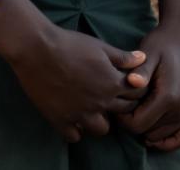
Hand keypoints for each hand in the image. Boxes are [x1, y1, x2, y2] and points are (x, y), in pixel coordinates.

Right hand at [0, 0, 149, 142]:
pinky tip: (72, 118)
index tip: (124, 84)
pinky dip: (75, 130)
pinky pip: (74, 136)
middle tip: (108, 95)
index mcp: (112, 83)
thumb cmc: (69, 43)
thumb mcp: (99, 46)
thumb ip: (122, 57)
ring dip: (99, 120)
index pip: (136, 94)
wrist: (36, 48)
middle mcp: (100, 103)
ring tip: (91, 109)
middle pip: (122, 112)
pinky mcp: (61, 120)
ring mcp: (80, 114)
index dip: (133, 89)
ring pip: (101, 129)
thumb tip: (142, 59)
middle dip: (119, 104)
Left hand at [116, 0, 179, 150]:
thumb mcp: (148, 52)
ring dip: (146, 129)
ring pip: (160, 137)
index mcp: (168, 96)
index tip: (116, 102)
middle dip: (132, 122)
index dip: (122, 119)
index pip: (138, 125)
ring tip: (135, 110)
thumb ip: (141, 70)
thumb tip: (132, 82)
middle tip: (123, 105)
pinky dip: (165, 141)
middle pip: (147, 133)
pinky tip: (151, 134)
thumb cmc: (161, 44)